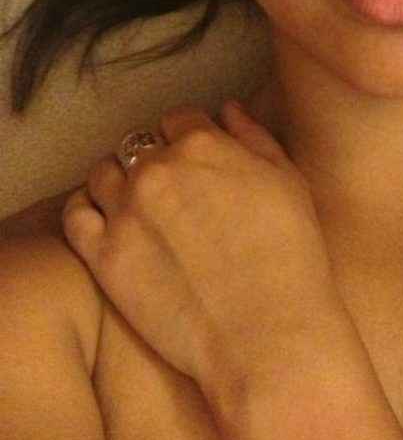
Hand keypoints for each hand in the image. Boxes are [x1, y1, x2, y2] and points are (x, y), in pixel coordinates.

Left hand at [61, 101, 342, 386]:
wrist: (266, 330)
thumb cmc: (290, 254)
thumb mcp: (287, 180)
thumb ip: (255, 136)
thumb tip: (229, 109)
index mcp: (202, 144)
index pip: (178, 119)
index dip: (188, 137)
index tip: (196, 160)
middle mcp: (156, 169)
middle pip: (138, 144)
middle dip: (154, 159)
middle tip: (173, 191)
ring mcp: (125, 211)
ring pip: (102, 174)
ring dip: (118, 181)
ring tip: (138, 206)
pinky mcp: (103, 256)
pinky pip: (75, 215)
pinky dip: (87, 209)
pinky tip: (107, 221)